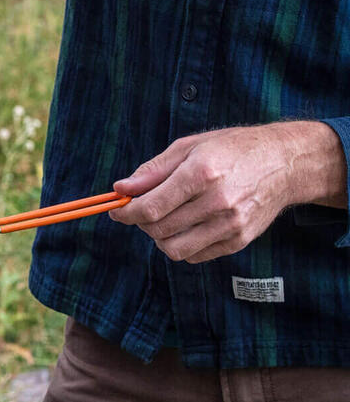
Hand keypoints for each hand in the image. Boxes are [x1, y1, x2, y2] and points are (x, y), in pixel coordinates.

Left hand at [109, 122, 345, 263]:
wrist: (284, 163)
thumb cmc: (232, 149)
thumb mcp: (189, 146)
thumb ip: (152, 170)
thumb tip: (121, 189)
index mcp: (202, 173)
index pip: (151, 207)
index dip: (126, 213)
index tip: (116, 210)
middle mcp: (218, 201)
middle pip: (159, 229)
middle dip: (141, 222)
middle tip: (141, 209)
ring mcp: (231, 225)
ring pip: (174, 249)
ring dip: (159, 237)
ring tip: (165, 218)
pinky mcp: (239, 241)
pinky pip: (195, 255)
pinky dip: (181, 244)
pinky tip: (186, 225)